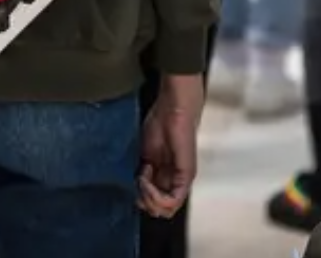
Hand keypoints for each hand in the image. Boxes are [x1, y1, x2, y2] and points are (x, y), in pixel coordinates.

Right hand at [138, 74, 203, 219]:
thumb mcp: (144, 154)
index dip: (141, 198)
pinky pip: (173, 201)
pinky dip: (155, 196)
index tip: (133, 181)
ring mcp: (182, 180)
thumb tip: (133, 191)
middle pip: (160, 211)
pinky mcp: (186, 176)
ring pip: (166, 210)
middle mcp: (175, 182)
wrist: (172, 108)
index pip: (154, 204)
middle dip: (143, 201)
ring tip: (141, 179)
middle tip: (136, 182)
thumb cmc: (159, 125)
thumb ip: (141, 174)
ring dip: (148, 198)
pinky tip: (146, 180)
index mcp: (165, 178)